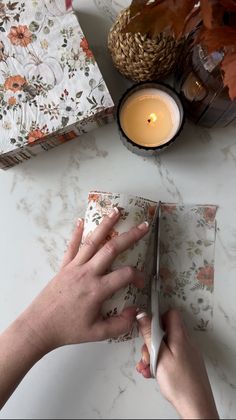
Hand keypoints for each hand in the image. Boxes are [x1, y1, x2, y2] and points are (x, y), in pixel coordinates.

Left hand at [20, 208, 148, 353]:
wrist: (39, 326)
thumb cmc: (68, 330)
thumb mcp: (97, 333)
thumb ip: (120, 324)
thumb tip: (136, 311)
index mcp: (97, 290)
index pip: (125, 275)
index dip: (139, 276)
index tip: (141, 282)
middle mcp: (87, 273)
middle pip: (112, 249)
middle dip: (130, 236)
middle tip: (143, 225)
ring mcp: (74, 267)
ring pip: (93, 241)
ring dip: (105, 225)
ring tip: (116, 211)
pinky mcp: (64, 267)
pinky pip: (72, 246)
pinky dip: (77, 233)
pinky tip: (81, 220)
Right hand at [136, 310, 218, 419]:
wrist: (195, 406)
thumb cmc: (180, 383)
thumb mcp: (159, 355)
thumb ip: (150, 334)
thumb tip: (143, 315)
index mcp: (180, 336)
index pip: (170, 314)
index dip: (157, 318)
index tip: (146, 328)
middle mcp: (186, 343)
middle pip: (165, 332)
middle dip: (151, 342)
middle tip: (146, 355)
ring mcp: (187, 354)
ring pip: (166, 346)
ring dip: (153, 355)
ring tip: (147, 368)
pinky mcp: (186, 365)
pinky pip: (170, 357)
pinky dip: (160, 362)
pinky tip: (154, 373)